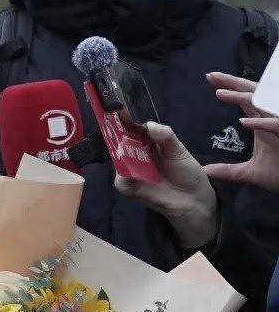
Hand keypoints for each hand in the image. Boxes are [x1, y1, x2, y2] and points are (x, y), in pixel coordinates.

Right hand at [114, 121, 218, 247]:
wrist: (193, 200)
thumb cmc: (187, 173)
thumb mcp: (179, 151)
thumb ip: (165, 137)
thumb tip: (148, 125)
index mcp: (148, 142)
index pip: (132, 128)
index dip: (125, 120)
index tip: (121, 111)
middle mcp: (136, 154)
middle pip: (120, 142)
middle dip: (118, 135)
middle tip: (122, 129)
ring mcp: (131, 171)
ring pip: (118, 160)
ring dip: (120, 154)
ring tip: (127, 149)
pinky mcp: (130, 187)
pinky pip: (121, 180)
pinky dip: (124, 176)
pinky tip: (132, 171)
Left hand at [205, 71, 278, 190]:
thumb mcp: (251, 172)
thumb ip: (229, 171)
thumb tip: (205, 172)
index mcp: (262, 122)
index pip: (245, 99)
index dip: (229, 88)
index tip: (211, 80)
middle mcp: (270, 119)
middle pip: (252, 94)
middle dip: (233, 83)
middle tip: (212, 76)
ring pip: (262, 104)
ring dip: (242, 97)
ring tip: (221, 93)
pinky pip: (275, 125)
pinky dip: (261, 123)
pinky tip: (244, 122)